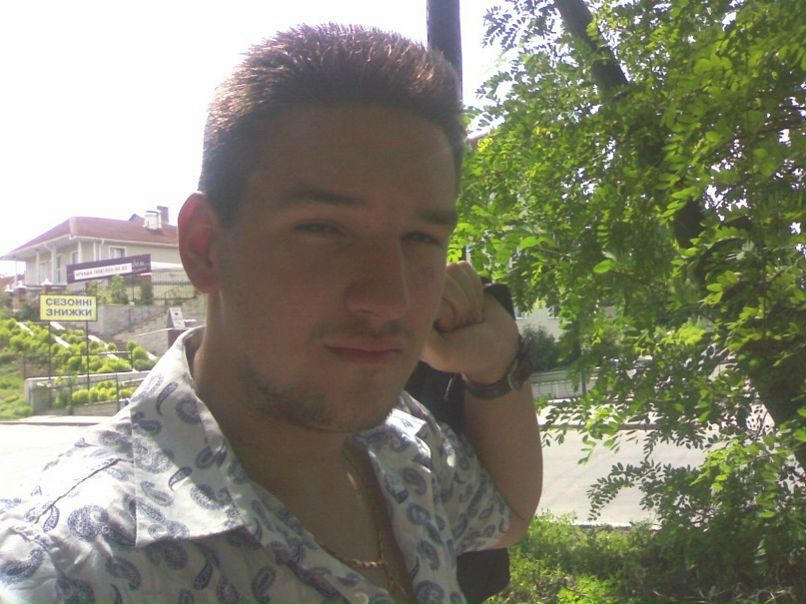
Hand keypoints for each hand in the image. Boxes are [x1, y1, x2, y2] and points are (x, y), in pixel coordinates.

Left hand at [421, 262, 519, 383]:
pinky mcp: (454, 276)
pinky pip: (464, 267)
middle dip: (460, 306)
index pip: (427, 297)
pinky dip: (475, 287)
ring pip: (452, 270)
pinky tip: (473, 304)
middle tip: (463, 324)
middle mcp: (419, 298)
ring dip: (469, 297)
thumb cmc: (468, 353)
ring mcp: (437, 284)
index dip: (447, 314)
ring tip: (467, 316)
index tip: (451, 332)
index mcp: (411, 317)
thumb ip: (424, 336)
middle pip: (441, 281)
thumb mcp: (442, 354)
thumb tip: (412, 308)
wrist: (498, 347)